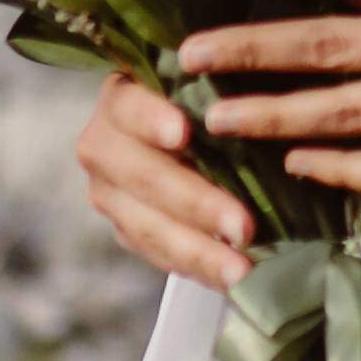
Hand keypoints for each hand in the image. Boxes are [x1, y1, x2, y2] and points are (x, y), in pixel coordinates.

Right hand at [74, 62, 256, 286]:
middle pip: (141, 177)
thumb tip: (258, 87)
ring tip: (242, 270)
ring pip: (146, 226)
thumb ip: (225, 83)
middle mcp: (102, 144)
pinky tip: (230, 279)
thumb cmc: (211, 97)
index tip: (183, 132)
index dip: (151, 119)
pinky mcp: (124, 228)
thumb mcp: (214, 81)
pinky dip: (195, 268)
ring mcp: (108, 193)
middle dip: (195, 203)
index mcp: (121, 97)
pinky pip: (156, 255)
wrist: (184, 133)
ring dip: (198, 251)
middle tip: (244, 226)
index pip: (128, 106)